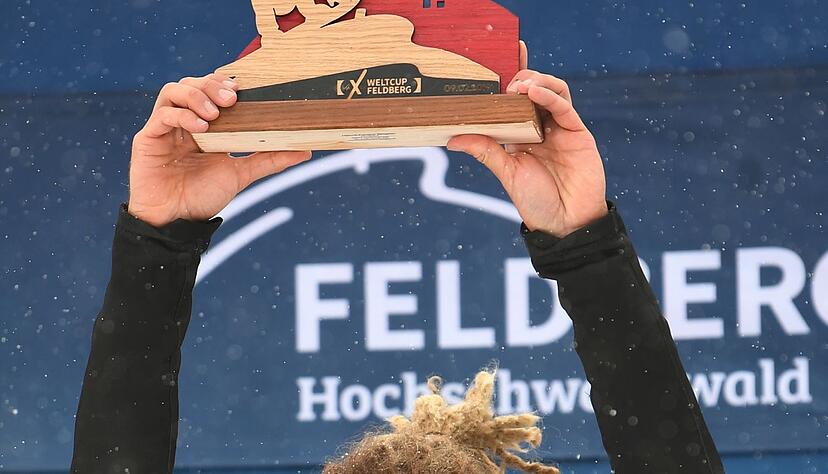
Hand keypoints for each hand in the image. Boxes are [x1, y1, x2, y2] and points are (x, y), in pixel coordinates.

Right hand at [128, 74, 311, 226]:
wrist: (175, 223)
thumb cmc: (203, 197)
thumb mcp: (241, 174)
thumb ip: (270, 159)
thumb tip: (306, 150)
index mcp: (205, 125)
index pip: (212, 89)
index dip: (225, 83)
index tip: (244, 87)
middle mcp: (184, 121)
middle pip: (194, 83)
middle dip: (212, 85)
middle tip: (232, 98)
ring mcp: (165, 127)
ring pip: (174, 90)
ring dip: (196, 95)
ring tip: (214, 113)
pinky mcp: (148, 138)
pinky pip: (162, 114)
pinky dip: (181, 115)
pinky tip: (200, 128)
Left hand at [448, 42, 606, 237]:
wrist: (565, 225)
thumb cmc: (536, 201)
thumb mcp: (506, 172)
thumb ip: (485, 150)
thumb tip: (452, 138)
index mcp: (521, 133)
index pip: (514, 98)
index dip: (508, 76)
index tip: (493, 59)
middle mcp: (542, 126)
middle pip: (534, 88)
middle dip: (520, 75)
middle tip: (504, 81)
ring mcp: (561, 128)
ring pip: (553, 90)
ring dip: (536, 81)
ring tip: (519, 85)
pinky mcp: (578, 133)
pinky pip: (564, 107)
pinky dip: (550, 95)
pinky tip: (535, 91)